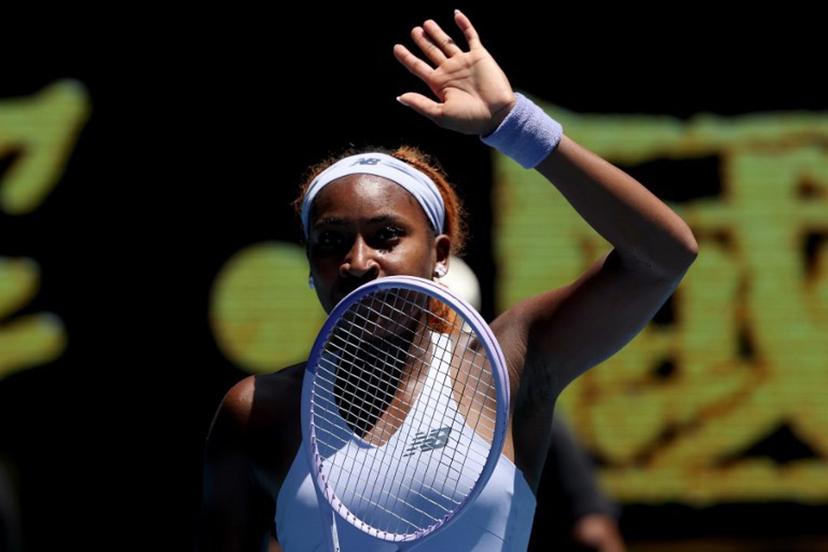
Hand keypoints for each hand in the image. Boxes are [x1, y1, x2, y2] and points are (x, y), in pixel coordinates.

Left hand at [393, 10, 515, 135]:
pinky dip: (464, 25)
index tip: (396, 48)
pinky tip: (456, 15)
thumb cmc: (468, 119)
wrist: (497, 114)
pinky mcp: (479, 56)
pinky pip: (471, 36)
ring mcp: (464, 62)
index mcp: (439, 84)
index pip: (418, 67)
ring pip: (447, 43)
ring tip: (426, 23)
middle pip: (431, 52)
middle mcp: (449, 71)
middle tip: (415, 31)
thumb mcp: (440, 114)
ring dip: (437, 33)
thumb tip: (400, 97)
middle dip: (422, 41)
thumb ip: (420, 104)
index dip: (407, 57)